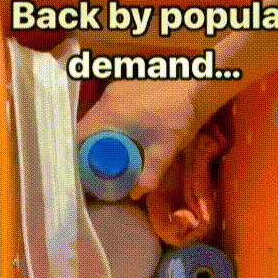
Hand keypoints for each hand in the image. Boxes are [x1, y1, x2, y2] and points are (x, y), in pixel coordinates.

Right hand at [77, 79, 196, 198]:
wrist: (198, 87)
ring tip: (113, 148)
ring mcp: (116, 87)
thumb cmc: (179, 119)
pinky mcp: (126, 83)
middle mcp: (107, 97)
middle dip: (91, 145)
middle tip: (101, 162)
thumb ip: (149, 176)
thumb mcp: (163, 152)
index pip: (80, 135)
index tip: (87, 168)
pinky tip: (126, 129)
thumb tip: (135, 195)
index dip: (79, 153)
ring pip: (98, 114)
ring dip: (102, 131)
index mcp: (109, 113)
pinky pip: (110, 104)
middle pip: (87, 124)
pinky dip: (112, 119)